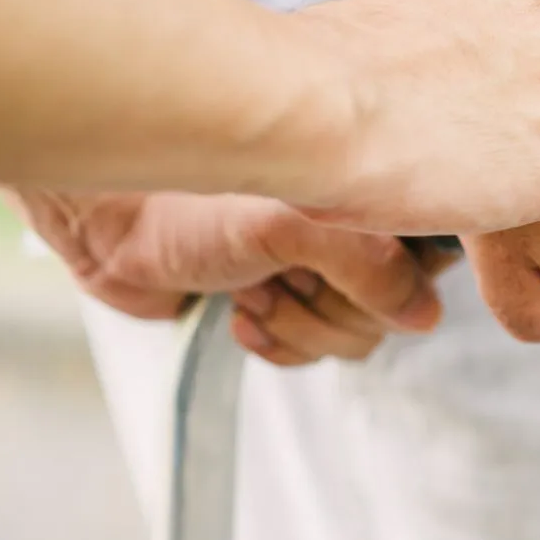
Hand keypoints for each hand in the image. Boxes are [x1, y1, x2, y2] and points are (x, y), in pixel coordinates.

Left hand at [7, 189, 454, 366]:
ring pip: (354, 335)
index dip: (398, 279)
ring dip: (295, 321)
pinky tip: (241, 310)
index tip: (343, 271)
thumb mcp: (292, 225)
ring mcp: (324, 264)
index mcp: (373, 187)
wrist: (107, 219)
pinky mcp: (288, 299)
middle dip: (329, 305)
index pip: (433, 252)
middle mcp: (359, 222)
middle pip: (394, 307)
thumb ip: (371, 265)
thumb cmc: (185, 199)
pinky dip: (277, 341)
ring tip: (251, 284)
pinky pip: (314, 352)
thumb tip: (424, 314)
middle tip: (282, 270)